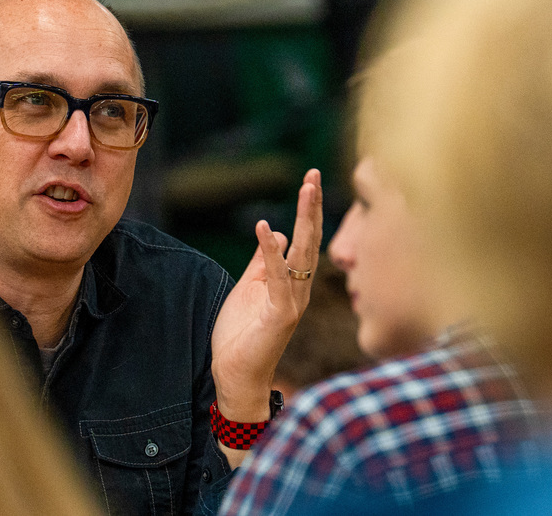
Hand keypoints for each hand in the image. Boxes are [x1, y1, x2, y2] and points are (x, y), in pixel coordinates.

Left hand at [210, 169, 322, 424]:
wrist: (237, 376)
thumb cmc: (243, 335)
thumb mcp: (250, 288)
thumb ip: (263, 262)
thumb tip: (278, 233)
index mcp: (294, 282)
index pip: (306, 239)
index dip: (309, 209)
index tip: (310, 179)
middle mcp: (300, 289)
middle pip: (311, 240)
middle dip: (313, 206)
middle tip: (313, 174)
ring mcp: (293, 302)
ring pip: (304, 254)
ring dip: (305, 219)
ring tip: (305, 189)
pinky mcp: (280, 314)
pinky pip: (278, 277)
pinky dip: (273, 252)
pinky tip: (267, 228)